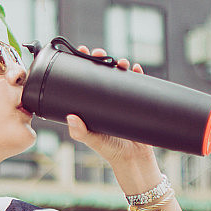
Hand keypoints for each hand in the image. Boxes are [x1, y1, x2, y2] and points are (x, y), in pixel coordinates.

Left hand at [66, 46, 152, 166]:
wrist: (134, 159)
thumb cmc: (110, 150)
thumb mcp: (92, 140)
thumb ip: (80, 132)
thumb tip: (70, 118)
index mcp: (92, 103)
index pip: (86, 78)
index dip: (83, 63)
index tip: (81, 52)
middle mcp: (106, 98)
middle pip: (103, 71)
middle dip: (102, 59)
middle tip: (99, 53)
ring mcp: (122, 99)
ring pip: (120, 74)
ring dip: (120, 63)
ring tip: (120, 62)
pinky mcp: (139, 102)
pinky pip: (140, 84)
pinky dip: (138, 74)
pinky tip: (136, 68)